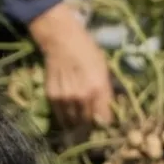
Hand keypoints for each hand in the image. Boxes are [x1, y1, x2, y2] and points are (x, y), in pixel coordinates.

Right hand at [30, 2, 112, 130]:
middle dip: (91, 123)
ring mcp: (65, 97)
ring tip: (79, 115)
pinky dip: (65, 116)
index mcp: (98, 88)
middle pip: (88, 123)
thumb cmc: (87, 51)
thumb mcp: (104, 70)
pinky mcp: (52, 96)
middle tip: (91, 119)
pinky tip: (69, 109)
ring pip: (74, 121)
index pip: (104, 119)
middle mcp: (81, 96)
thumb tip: (111, 111)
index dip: (105, 123)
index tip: (104, 123)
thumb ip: (107, 92)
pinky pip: (60, 115)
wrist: (61, 40)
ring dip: (77, 121)